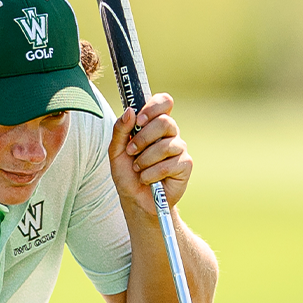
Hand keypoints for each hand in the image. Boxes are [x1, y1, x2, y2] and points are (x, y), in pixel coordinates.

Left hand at [107, 92, 191, 212]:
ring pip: (165, 145)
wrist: (136, 199)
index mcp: (155, 124)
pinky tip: (148, 179)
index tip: (139, 120)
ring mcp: (179, 148)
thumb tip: (130, 111)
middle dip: (143, 138)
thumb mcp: (117, 151)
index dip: (153, 107)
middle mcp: (170, 133)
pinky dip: (152, 174)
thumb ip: (121, 130)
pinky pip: (169, 164)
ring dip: (145, 160)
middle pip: (165, 122)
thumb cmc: (127, 173)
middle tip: (132, 151)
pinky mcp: (185, 165)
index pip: (164, 102)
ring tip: (138, 169)